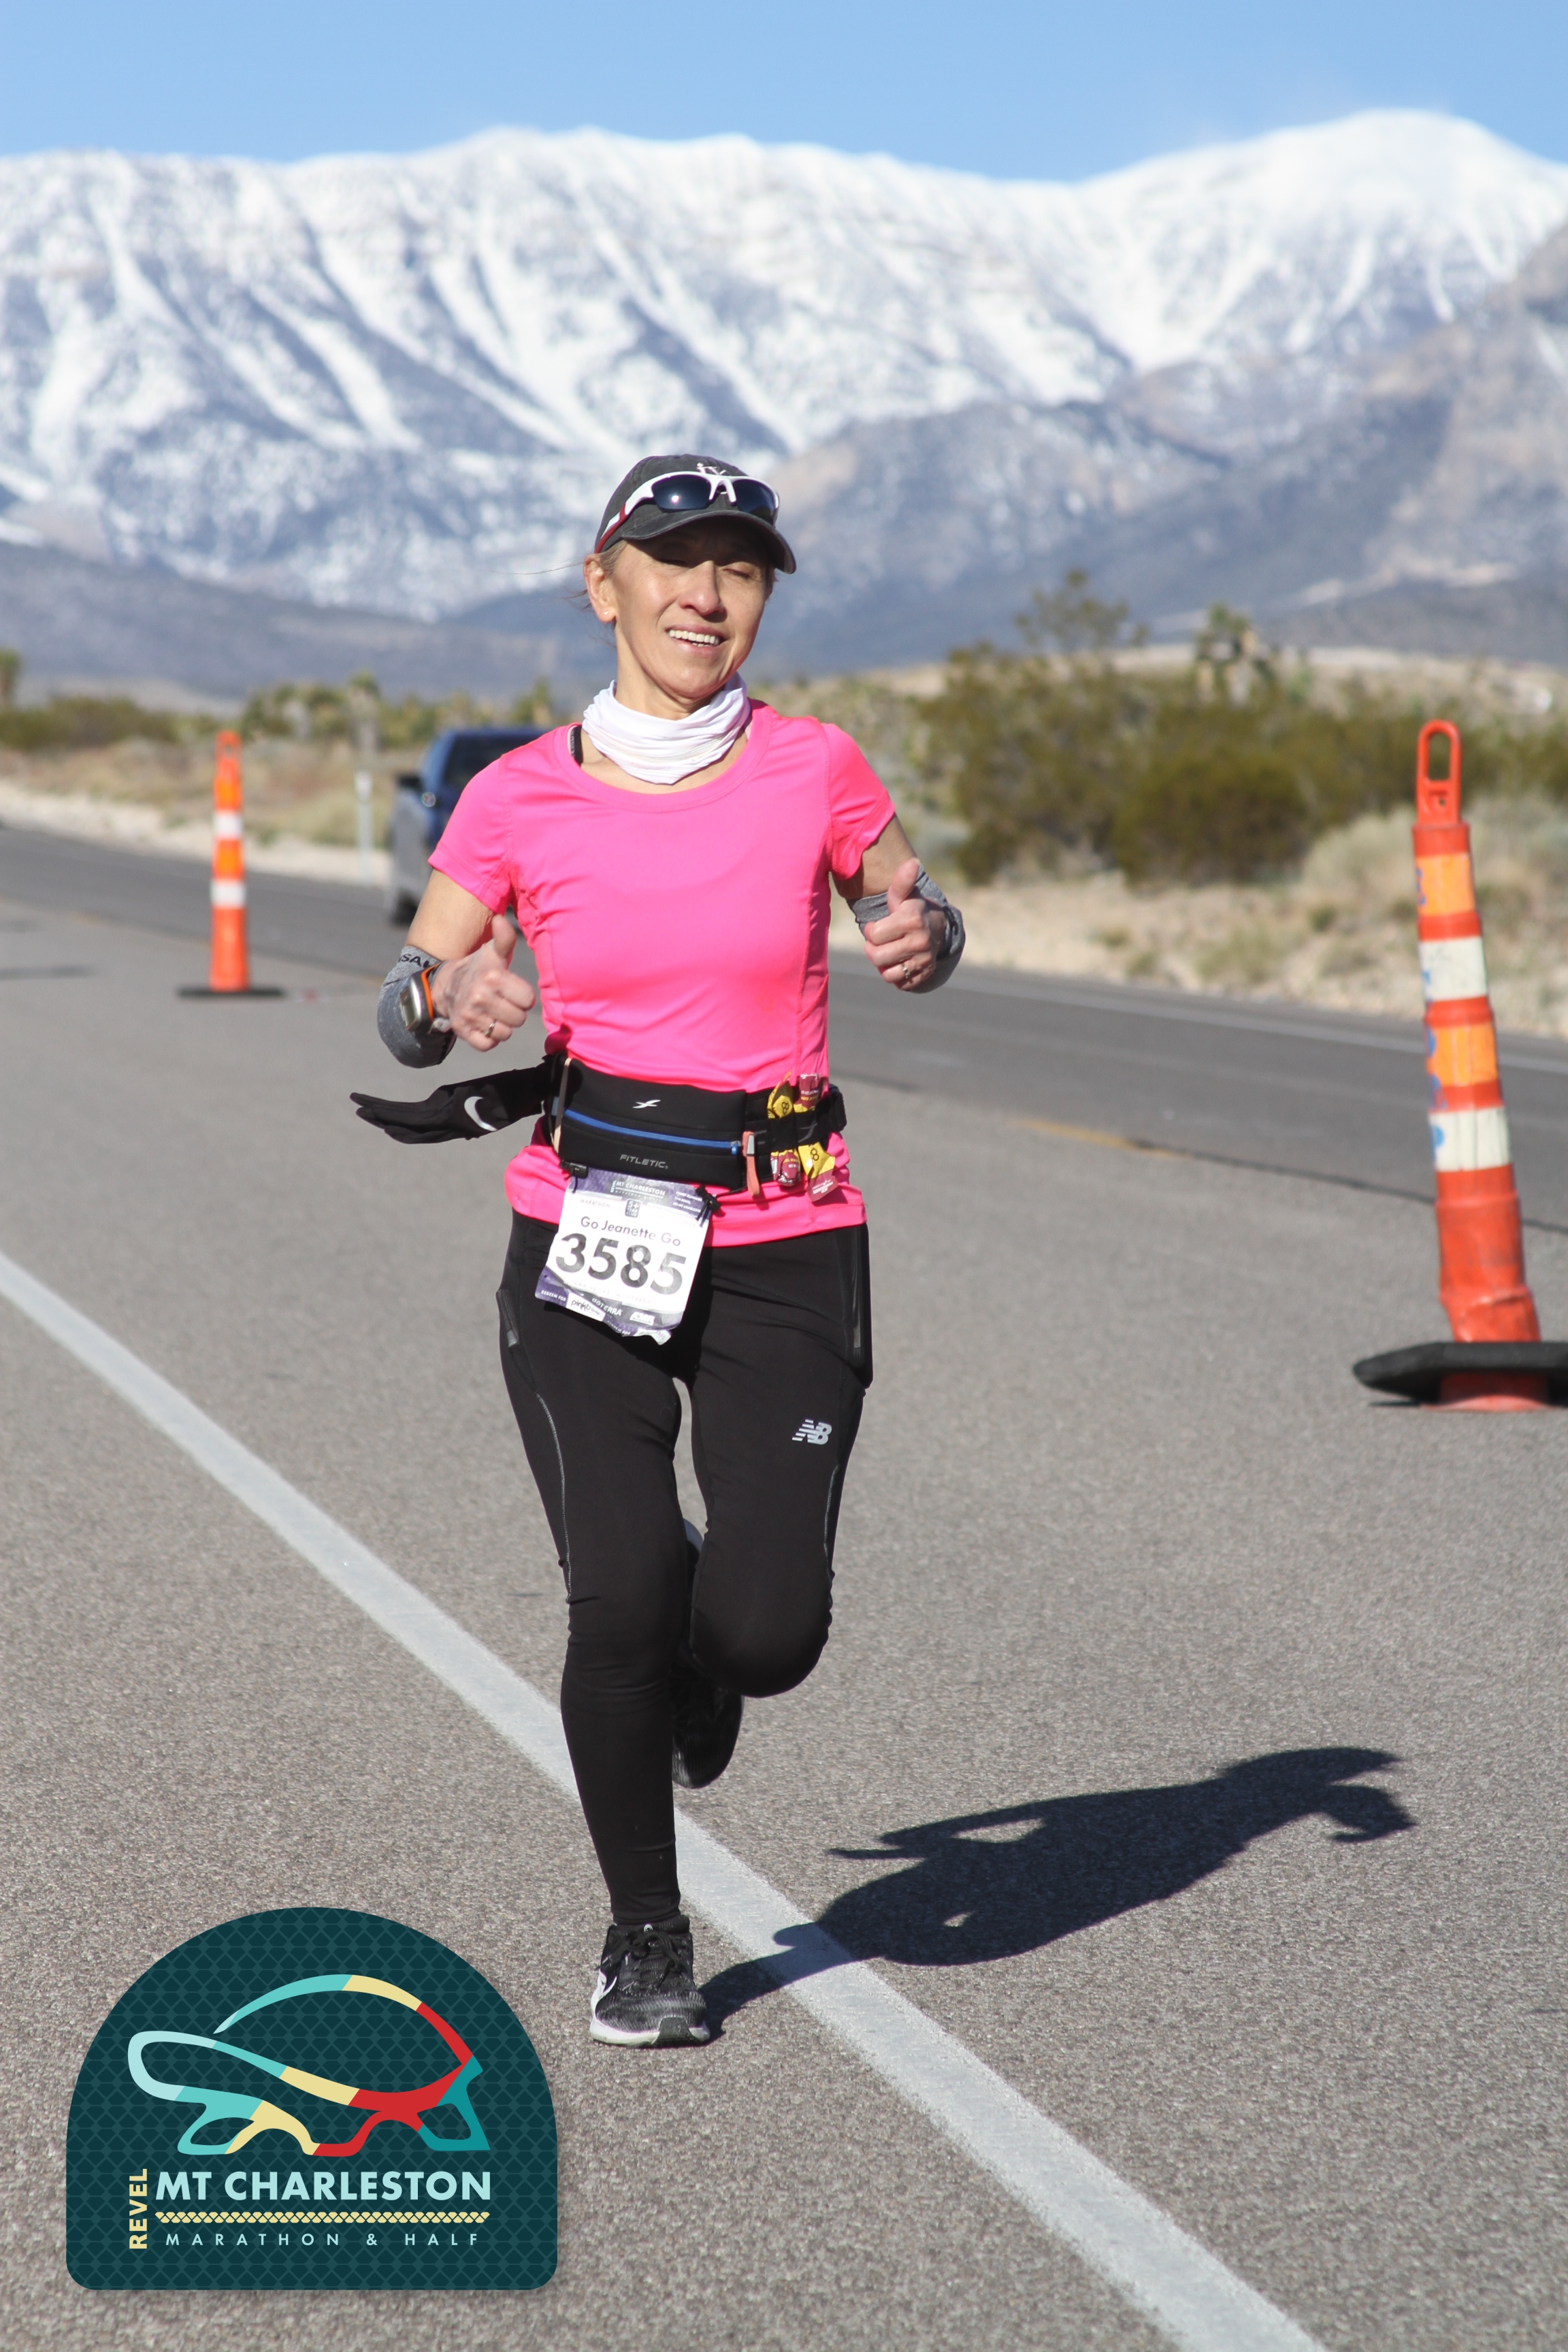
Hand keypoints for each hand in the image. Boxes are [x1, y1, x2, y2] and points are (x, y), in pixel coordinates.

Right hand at [431, 913, 536, 1048]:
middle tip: (502, 1002)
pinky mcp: (462, 1031)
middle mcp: (480, 996)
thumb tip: (501, 920)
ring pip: (505, 1033)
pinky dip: (489, 1038)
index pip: (528, 999)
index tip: (512, 990)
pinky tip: (484, 1024)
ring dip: (502, 1026)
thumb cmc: (479, 968)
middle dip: (514, 1012)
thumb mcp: (492, 952)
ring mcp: (469, 1015)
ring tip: (493, 1013)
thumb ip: (504, 939)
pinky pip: (488, 1045)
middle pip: (519, 1019)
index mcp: (492, 976)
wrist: (444, 985)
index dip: (523, 996)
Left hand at [861, 857, 944, 990]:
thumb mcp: (904, 896)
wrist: (937, 929)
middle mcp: (921, 941)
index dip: (871, 931)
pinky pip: (899, 983)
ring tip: (888, 952)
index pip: (873, 935)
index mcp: (912, 920)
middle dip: (873, 950)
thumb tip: (912, 863)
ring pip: (887, 973)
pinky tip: (899, 962)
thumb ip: (902, 882)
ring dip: (883, 964)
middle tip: (879, 942)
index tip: (879, 925)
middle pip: (877, 957)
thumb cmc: (911, 910)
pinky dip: (895, 975)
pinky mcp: (925, 974)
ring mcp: (924, 960)